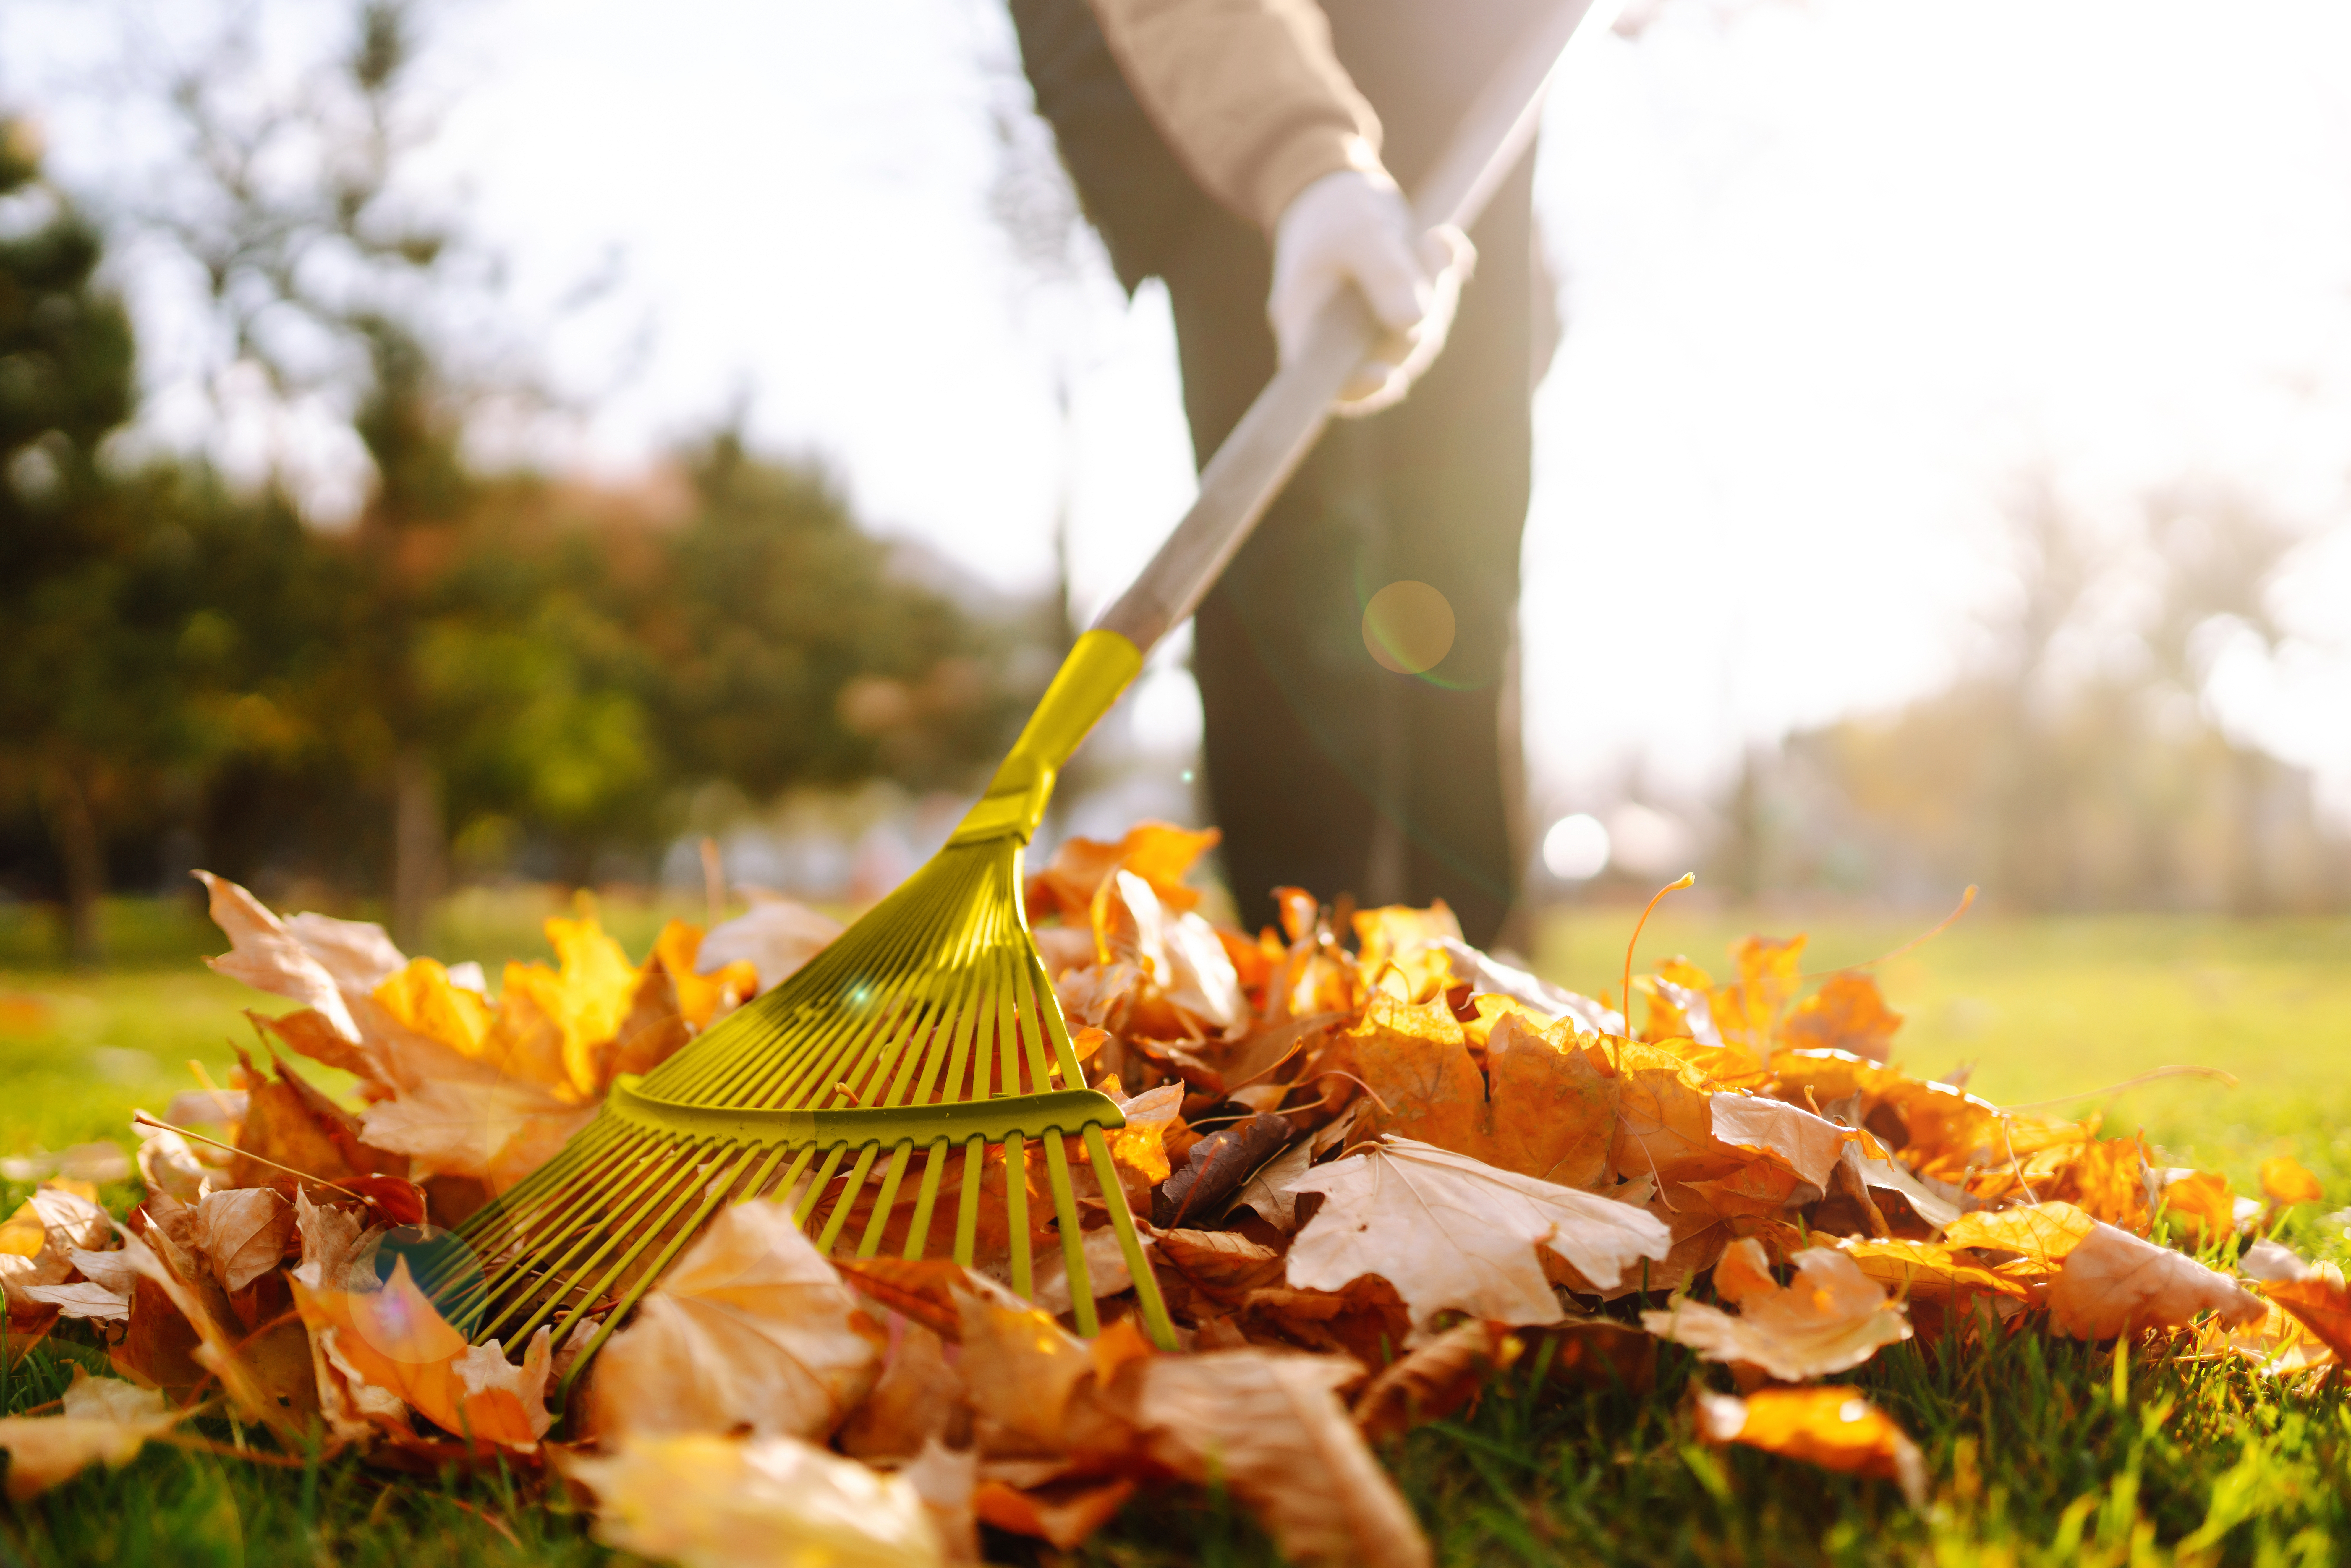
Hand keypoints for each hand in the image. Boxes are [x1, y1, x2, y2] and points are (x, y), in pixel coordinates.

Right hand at [1267, 168, 1475, 415]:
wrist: (1335, 184)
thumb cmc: (1335, 206)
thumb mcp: (1360, 230)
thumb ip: (1385, 273)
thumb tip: (1416, 323)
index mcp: (1305, 324)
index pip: (1325, 382)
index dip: (1357, 390)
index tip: (1388, 378)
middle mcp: (1335, 338)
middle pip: (1386, 361)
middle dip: (1422, 318)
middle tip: (1434, 250)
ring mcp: (1366, 331)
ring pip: (1414, 339)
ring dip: (1438, 294)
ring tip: (1438, 241)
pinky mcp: (1393, 315)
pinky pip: (1428, 316)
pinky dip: (1443, 281)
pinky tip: (1446, 242)